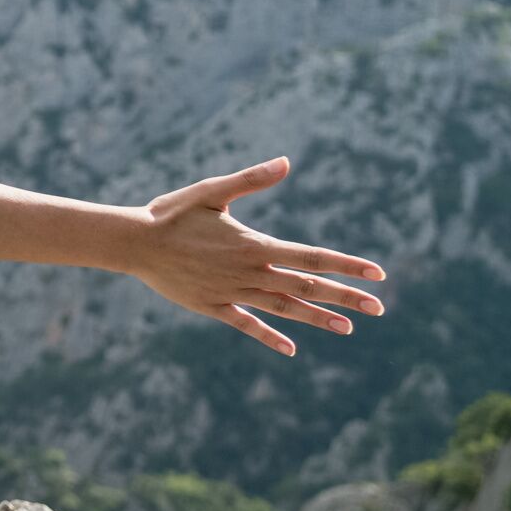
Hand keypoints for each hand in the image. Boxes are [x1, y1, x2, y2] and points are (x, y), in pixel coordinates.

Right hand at [128, 157, 384, 355]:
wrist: (132, 242)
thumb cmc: (171, 213)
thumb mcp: (211, 191)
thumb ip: (251, 179)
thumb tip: (286, 162)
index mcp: (253, 244)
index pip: (311, 256)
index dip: (346, 264)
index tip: (377, 274)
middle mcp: (248, 272)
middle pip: (306, 287)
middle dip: (344, 297)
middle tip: (378, 308)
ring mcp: (231, 292)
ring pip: (283, 308)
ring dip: (317, 318)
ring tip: (348, 327)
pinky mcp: (212, 306)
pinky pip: (247, 324)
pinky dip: (270, 336)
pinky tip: (291, 349)